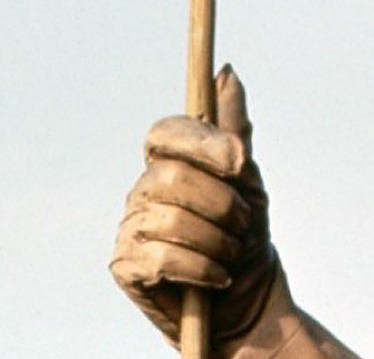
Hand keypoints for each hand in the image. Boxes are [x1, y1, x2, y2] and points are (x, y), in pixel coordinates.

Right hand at [110, 66, 280, 349]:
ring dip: (217, 241)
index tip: (238, 160)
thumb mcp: (248, 180)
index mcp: (168, 163)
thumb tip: (228, 72)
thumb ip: (234, 129)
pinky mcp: (126, 266)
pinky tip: (214, 277)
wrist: (246, 300)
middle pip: (172, 177)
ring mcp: (130, 227)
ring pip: (171, 219)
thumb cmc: (244, 236)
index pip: (165, 132)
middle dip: (221, 202)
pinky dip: (201, 268)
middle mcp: (143, 190)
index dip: (200, 142)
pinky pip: (162, 257)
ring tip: (230, 253)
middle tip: (242, 222)